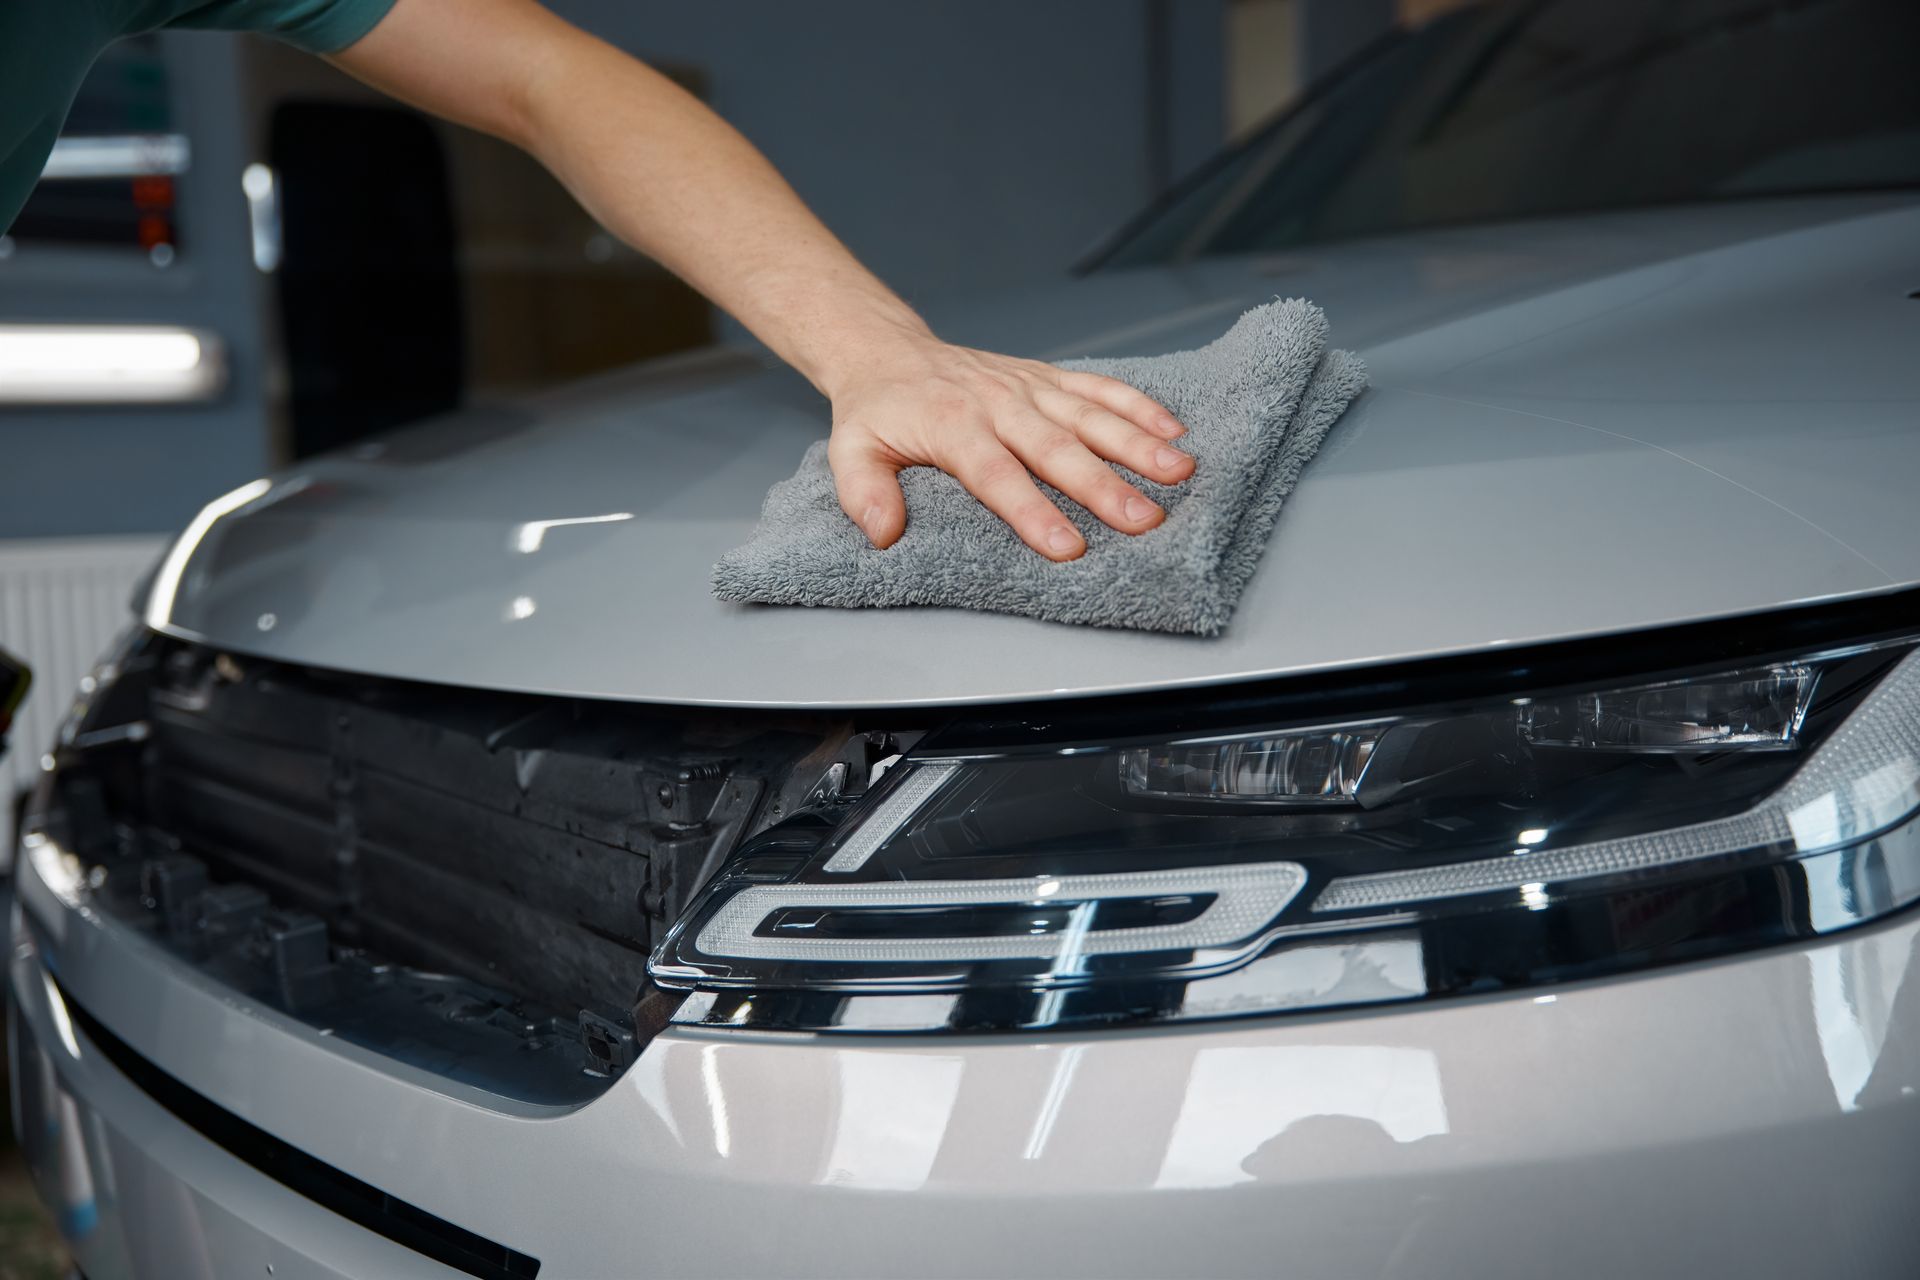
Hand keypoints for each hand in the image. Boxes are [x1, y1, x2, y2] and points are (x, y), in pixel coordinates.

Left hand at [823, 333, 1195, 559]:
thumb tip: (883, 534)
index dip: (1033, 512)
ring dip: (1137, 444)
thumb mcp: (850, 451)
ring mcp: (1028, 387)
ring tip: (1179, 472)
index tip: (1069, 548)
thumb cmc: (876, 412)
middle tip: (1145, 519)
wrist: (889, 352)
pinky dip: (1138, 405)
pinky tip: (1174, 430)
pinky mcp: (1047, 377)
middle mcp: (998, 403)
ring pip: (1090, 415)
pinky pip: (1099, 387)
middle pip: (1057, 448)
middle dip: (1104, 485)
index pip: (997, 475)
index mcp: (952, 426)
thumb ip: (863, 492)